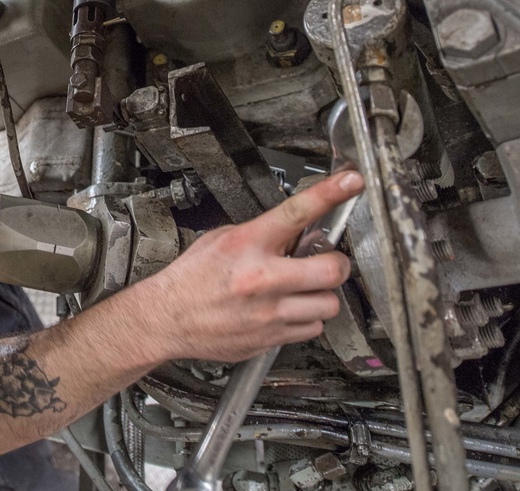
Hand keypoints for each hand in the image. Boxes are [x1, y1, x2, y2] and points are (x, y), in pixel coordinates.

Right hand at [148, 171, 363, 362]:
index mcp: (247, 245)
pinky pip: (312, 329)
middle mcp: (261, 278)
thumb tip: (298, 231)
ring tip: (301, 291)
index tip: (352, 181)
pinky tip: (287, 311)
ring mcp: (268, 312)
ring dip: (321, 296)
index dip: (330, 193)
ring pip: (328, 304)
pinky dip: (307, 321)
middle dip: (335, 265)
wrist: (166, 318)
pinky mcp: (270, 338)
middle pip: (331, 270)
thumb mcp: (221, 239)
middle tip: (326, 263)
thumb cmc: (191, 279)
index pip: (297, 212)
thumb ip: (262, 234)